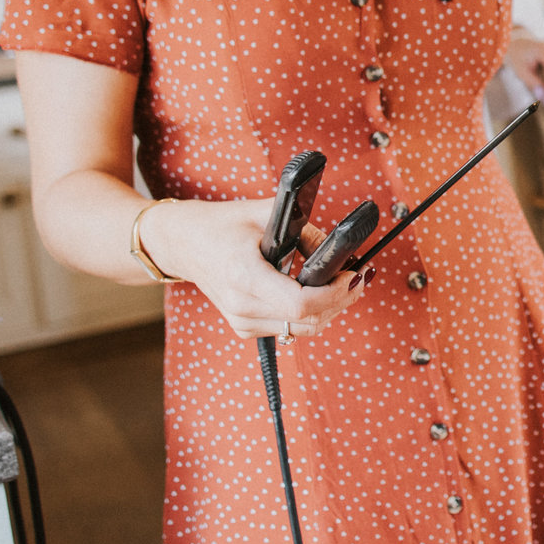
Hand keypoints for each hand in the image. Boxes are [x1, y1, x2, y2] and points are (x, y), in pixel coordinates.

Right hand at [139, 196, 366, 340]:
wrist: (183, 243)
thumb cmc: (223, 225)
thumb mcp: (266, 214)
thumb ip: (306, 231)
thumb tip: (338, 250)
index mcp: (244, 276)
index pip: (300, 303)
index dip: (335, 293)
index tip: (353, 275)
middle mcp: (241, 306)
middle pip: (308, 320)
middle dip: (341, 300)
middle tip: (359, 277)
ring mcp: (241, 321)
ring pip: (302, 329)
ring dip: (329, 309)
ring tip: (344, 284)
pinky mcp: (244, 328)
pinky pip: (288, 329)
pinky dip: (309, 314)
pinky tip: (318, 293)